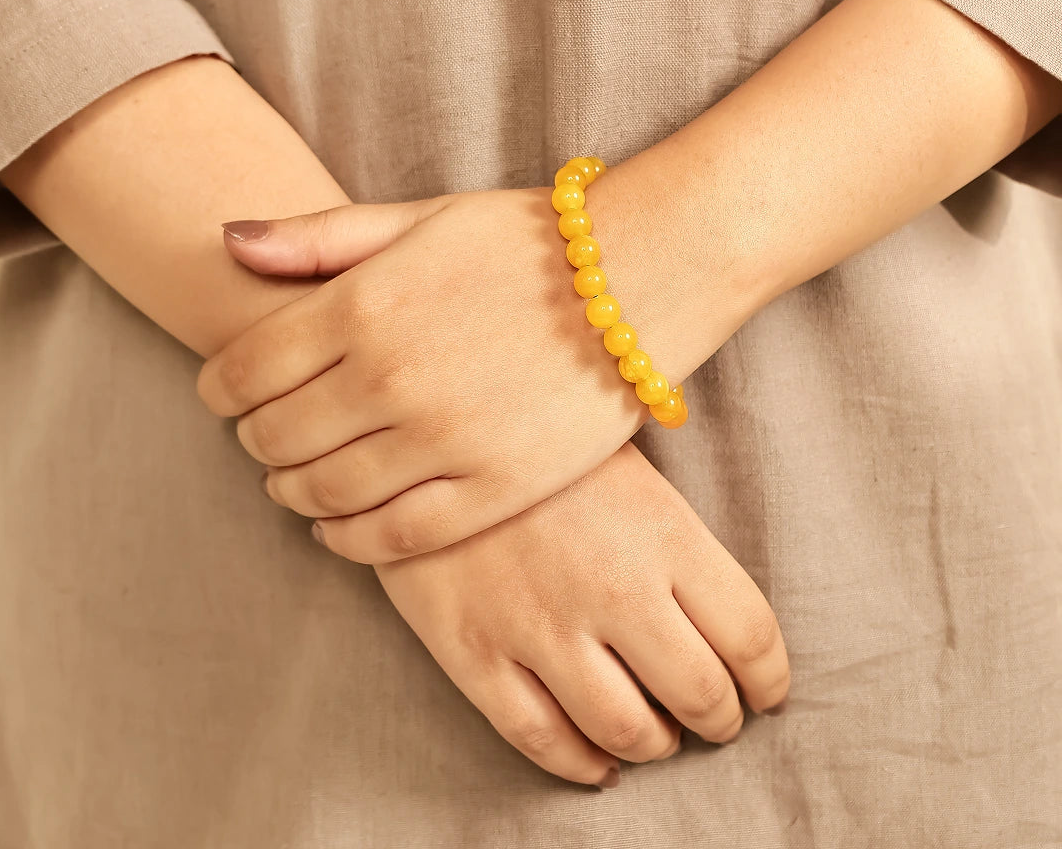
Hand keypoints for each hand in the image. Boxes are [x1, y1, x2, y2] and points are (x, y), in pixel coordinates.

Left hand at [197, 184, 675, 562]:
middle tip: (269, 436)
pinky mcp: (494, 488)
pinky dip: (347, 540)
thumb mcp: (420, 216)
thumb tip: (224, 240)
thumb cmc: (529, 240)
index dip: (220, 391)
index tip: (229, 396)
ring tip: (298, 482)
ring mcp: (443, 440)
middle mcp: (391, 378)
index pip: (242, 372)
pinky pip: (393, 537)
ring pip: (323, 494)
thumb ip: (318, 236)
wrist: (644, 275)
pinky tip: (339, 528)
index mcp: (362, 306)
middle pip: (273, 437)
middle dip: (255, 440)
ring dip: (291, 493)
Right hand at [373, 442, 789, 785]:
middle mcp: (612, 590)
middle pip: (700, 693)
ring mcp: (541, 627)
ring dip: (656, 745)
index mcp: (661, 533)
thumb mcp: (622, 455)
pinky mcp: (476, 653)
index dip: (768, 678)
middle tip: (719, 717)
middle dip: (721, 718)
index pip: (749, 635)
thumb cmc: (537, 439)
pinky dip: (581, 765)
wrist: (424, 427)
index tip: (766, 691)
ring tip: (659, 736)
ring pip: (627, 731)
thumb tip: (718, 614)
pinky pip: (542, 739)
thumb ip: (674, 535)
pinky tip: (597, 762)